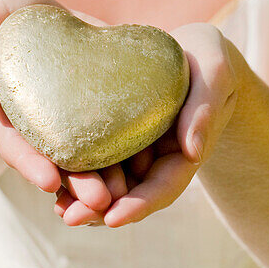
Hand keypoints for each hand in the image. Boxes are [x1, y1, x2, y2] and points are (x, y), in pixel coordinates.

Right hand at [0, 0, 113, 212]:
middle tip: (99, 201)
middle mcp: (41, 129)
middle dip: (76, 185)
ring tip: (125, 197)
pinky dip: (126, 164)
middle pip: (56, 163)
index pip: (16, 145)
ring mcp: (72, 128)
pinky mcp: (102, 120)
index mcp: (11, 111)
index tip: (49, 181)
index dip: (31, 164)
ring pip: (87, 164)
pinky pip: (114, 146)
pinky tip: (146, 175)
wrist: (55, 18)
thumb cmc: (21, 15)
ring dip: (104, 184)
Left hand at [55, 22, 239, 227]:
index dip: (140, 204)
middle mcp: (160, 156)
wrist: (193, 48)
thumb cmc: (209, 58)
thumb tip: (192, 153)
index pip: (164, 186)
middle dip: (103, 210)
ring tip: (58, 208)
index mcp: (185, 151)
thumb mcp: (214, 75)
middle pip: (133, 192)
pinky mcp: (119, 131)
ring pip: (113, 181)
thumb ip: (205, 109)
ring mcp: (139, 147)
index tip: (113, 219)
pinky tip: (54, 177)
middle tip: (71, 217)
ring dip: (86, 198)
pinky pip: (99, 155)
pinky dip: (80, 169)